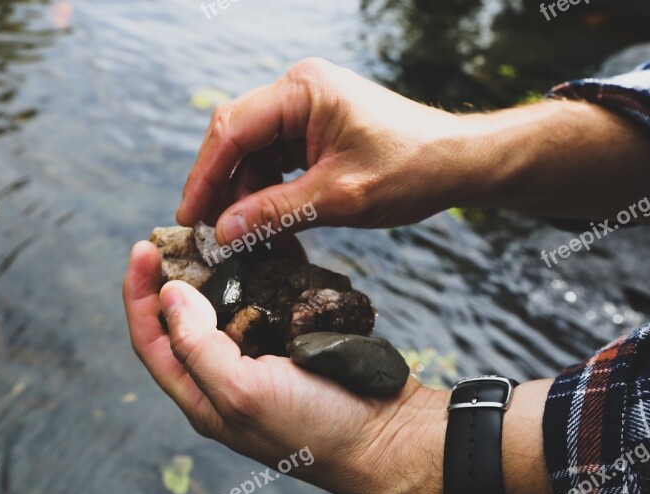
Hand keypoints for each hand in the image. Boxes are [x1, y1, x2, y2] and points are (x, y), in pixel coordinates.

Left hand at [122, 240, 449, 493]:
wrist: (386, 436)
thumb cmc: (315, 427)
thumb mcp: (243, 393)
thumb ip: (197, 346)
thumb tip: (169, 294)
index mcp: (202, 394)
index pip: (152, 340)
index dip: (139, 295)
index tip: (143, 248)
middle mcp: (224, 375)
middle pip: (183, 319)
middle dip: (174, 276)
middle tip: (181, 234)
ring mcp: (260, 356)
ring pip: (227, 304)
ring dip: (219, 269)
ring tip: (219, 234)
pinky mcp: (293, 340)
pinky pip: (268, 299)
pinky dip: (262, 271)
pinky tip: (264, 246)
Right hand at [178, 58, 649, 236]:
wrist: (460, 164)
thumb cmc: (411, 169)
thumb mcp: (339, 198)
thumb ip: (274, 212)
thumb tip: (222, 233)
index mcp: (302, 91)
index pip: (233, 130)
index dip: (205, 177)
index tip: (189, 218)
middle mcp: (298, 93)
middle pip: (237, 140)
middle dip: (221, 190)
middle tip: (209, 236)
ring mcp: (305, 112)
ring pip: (254, 157)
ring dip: (247, 200)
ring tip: (246, 244)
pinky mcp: (315, 133)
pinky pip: (276, 164)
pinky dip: (270, 197)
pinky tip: (268, 231)